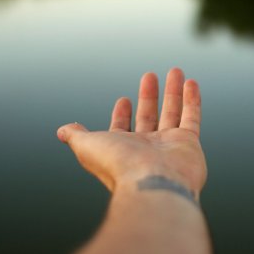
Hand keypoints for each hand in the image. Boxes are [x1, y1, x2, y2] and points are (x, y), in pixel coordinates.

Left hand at [57, 68, 205, 197]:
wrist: (151, 182)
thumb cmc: (117, 164)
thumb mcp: (87, 146)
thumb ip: (77, 135)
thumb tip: (61, 131)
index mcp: (123, 149)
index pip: (122, 128)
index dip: (121, 114)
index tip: (123, 99)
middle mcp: (147, 148)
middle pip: (148, 117)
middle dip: (149, 96)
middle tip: (149, 76)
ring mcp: (169, 146)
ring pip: (172, 113)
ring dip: (173, 91)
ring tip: (175, 70)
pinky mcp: (189, 143)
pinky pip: (191, 117)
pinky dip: (191, 100)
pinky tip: (190, 83)